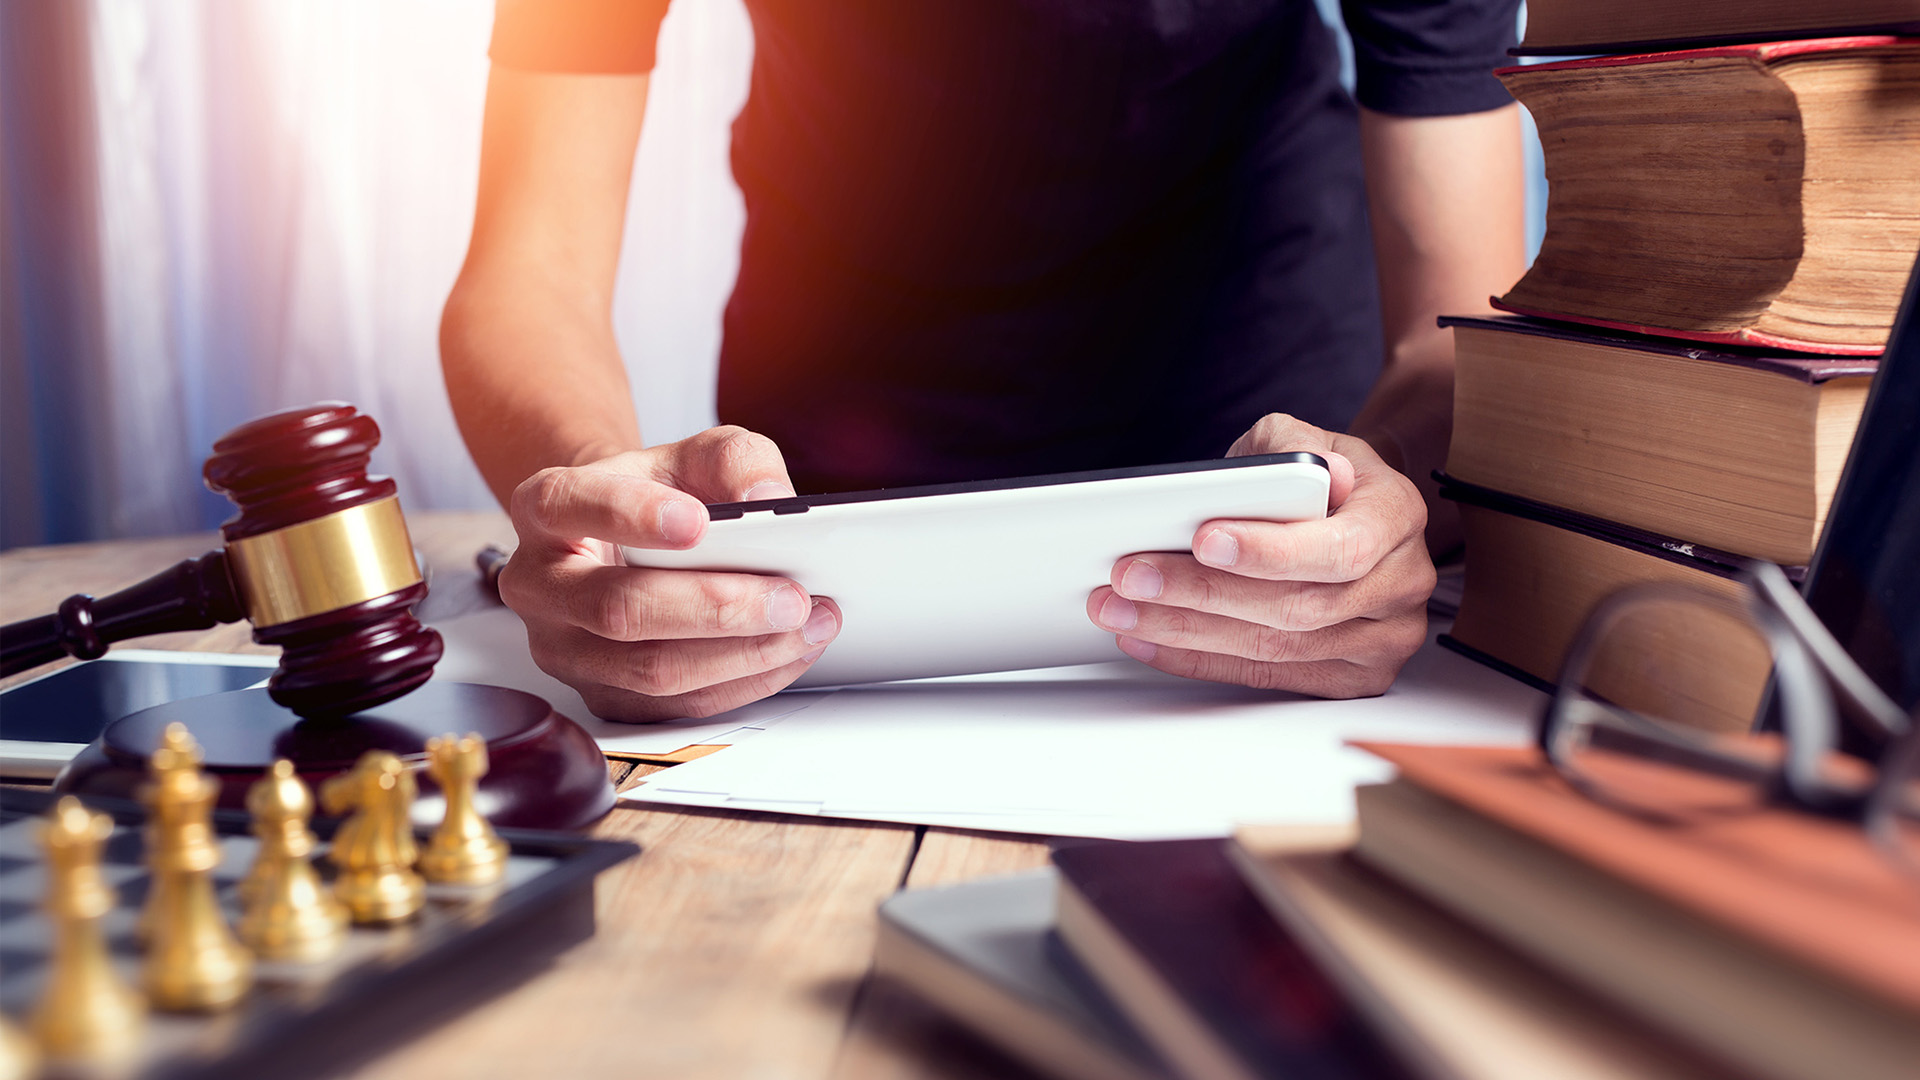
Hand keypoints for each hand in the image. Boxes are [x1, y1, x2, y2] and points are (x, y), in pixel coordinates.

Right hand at [497, 427, 841, 720]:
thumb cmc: (661, 493)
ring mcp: (565, 651)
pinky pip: (676, 706)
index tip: (698, 522)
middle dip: (717, 607)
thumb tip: (769, 501)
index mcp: (545, 509)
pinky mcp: (605, 697)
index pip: (571, 507)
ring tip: (809, 625)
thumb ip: (734, 460)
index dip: (632, 515)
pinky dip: (743, 682)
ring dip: (743, 654)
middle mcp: (540, 586)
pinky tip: (788, 653)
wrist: (629, 538)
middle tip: (792, 597)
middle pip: (619, 610)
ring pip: (651, 671)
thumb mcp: (694, 454)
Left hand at [1086, 414, 1433, 696]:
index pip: (1340, 548)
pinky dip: (1199, 659)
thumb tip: (1294, 471)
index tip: (1203, 539)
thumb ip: (1289, 446)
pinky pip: (1267, 676)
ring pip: (1274, 649)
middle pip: (1295, 607)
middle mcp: (1400, 583)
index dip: (1270, 551)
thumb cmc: (1319, 480)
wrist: (1348, 516)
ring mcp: (1381, 639)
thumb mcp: (1305, 438)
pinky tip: (1150, 640)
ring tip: (1122, 610)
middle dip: (1200, 593)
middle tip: (1130, 577)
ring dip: (1186, 631)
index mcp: (1397, 516)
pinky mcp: (1349, 678)